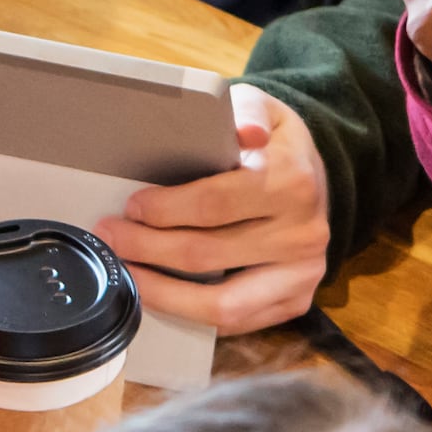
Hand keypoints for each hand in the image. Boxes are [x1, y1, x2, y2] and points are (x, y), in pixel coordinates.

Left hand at [100, 85, 329, 332]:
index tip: (133, 207)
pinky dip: (192, 314)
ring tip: (131, 275)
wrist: (317, 177)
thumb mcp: (263, 109)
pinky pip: (237, 322)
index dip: (164, 210)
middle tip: (114, 238)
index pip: (214, 204)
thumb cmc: (275, 145)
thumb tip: (244, 131)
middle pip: (207, 254)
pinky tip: (163, 297)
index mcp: (293, 183)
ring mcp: (303, 273)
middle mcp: (303, 233)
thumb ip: (247, 111)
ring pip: (222, 303)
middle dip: (148, 249)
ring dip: (164, 293)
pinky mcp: (298, 300)